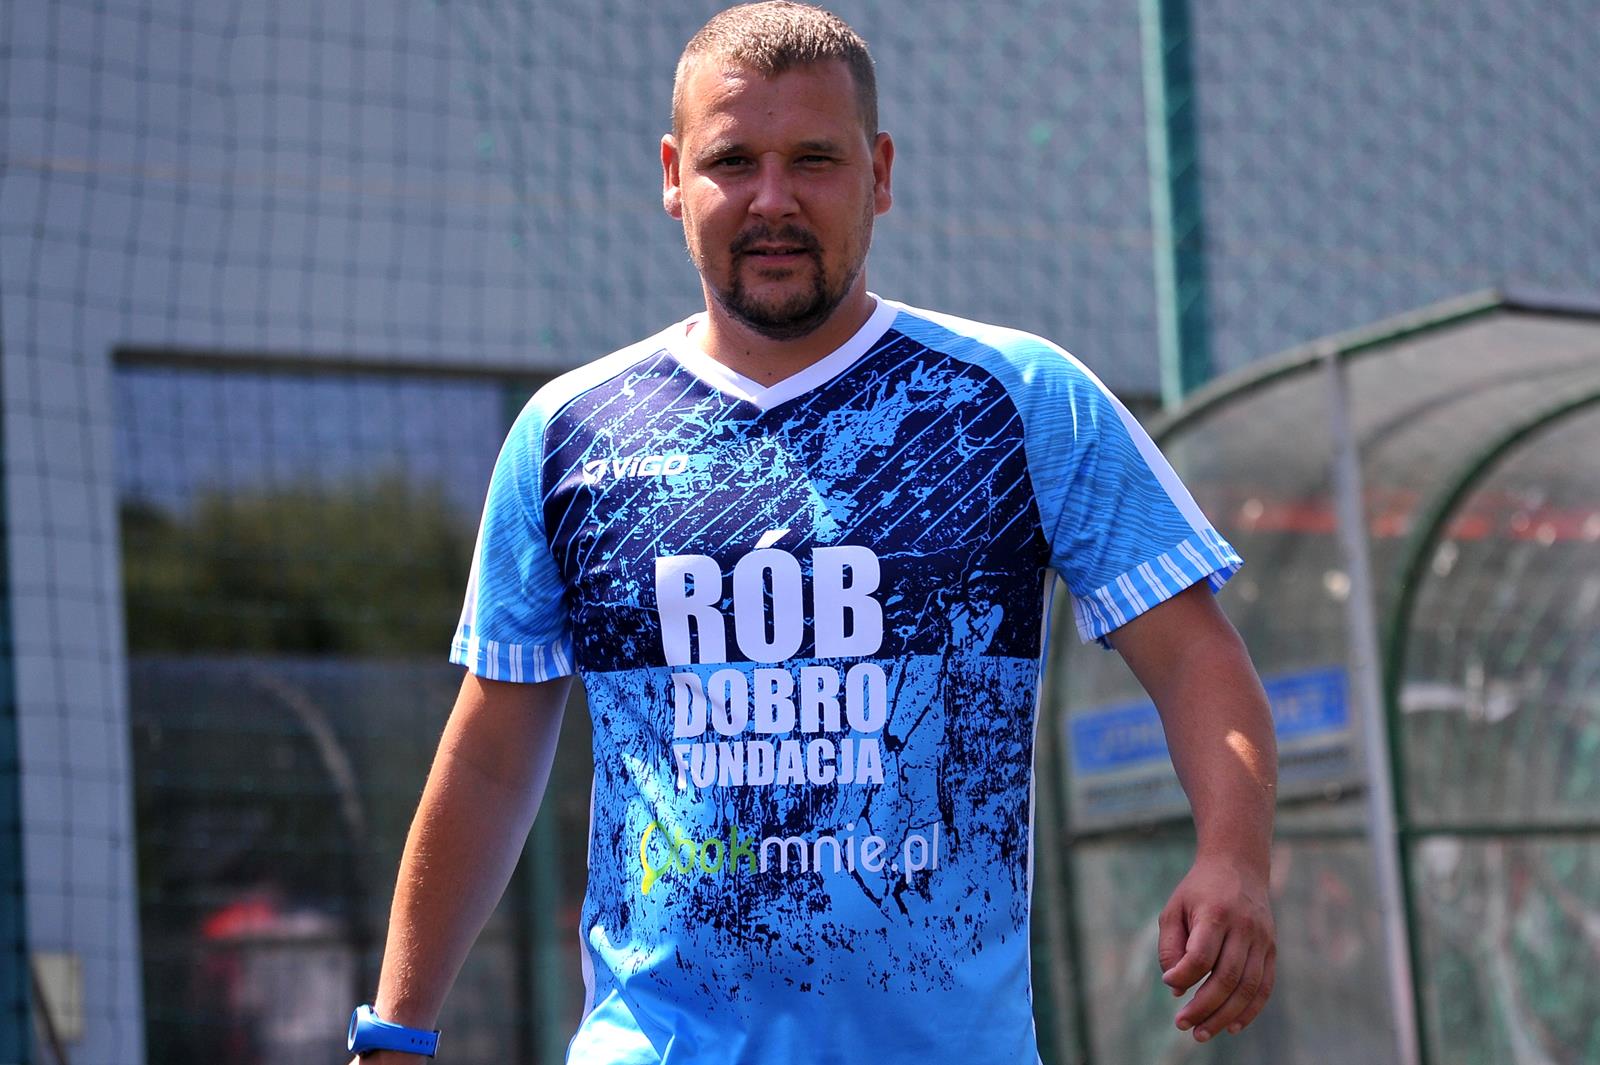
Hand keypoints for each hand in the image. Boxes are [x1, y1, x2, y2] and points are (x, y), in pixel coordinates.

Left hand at [1157, 854, 1275, 1042]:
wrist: (1238, 866)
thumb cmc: (1198, 891)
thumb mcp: (1174, 908)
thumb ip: (1170, 947)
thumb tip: (1176, 988)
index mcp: (1216, 914)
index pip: (1201, 955)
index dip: (1184, 976)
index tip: (1168, 983)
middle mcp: (1243, 928)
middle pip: (1226, 977)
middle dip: (1203, 1007)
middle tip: (1183, 1025)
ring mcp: (1262, 939)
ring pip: (1248, 987)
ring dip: (1225, 1016)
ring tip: (1202, 1033)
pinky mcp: (1272, 949)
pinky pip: (1264, 986)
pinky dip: (1250, 1010)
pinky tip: (1233, 1027)